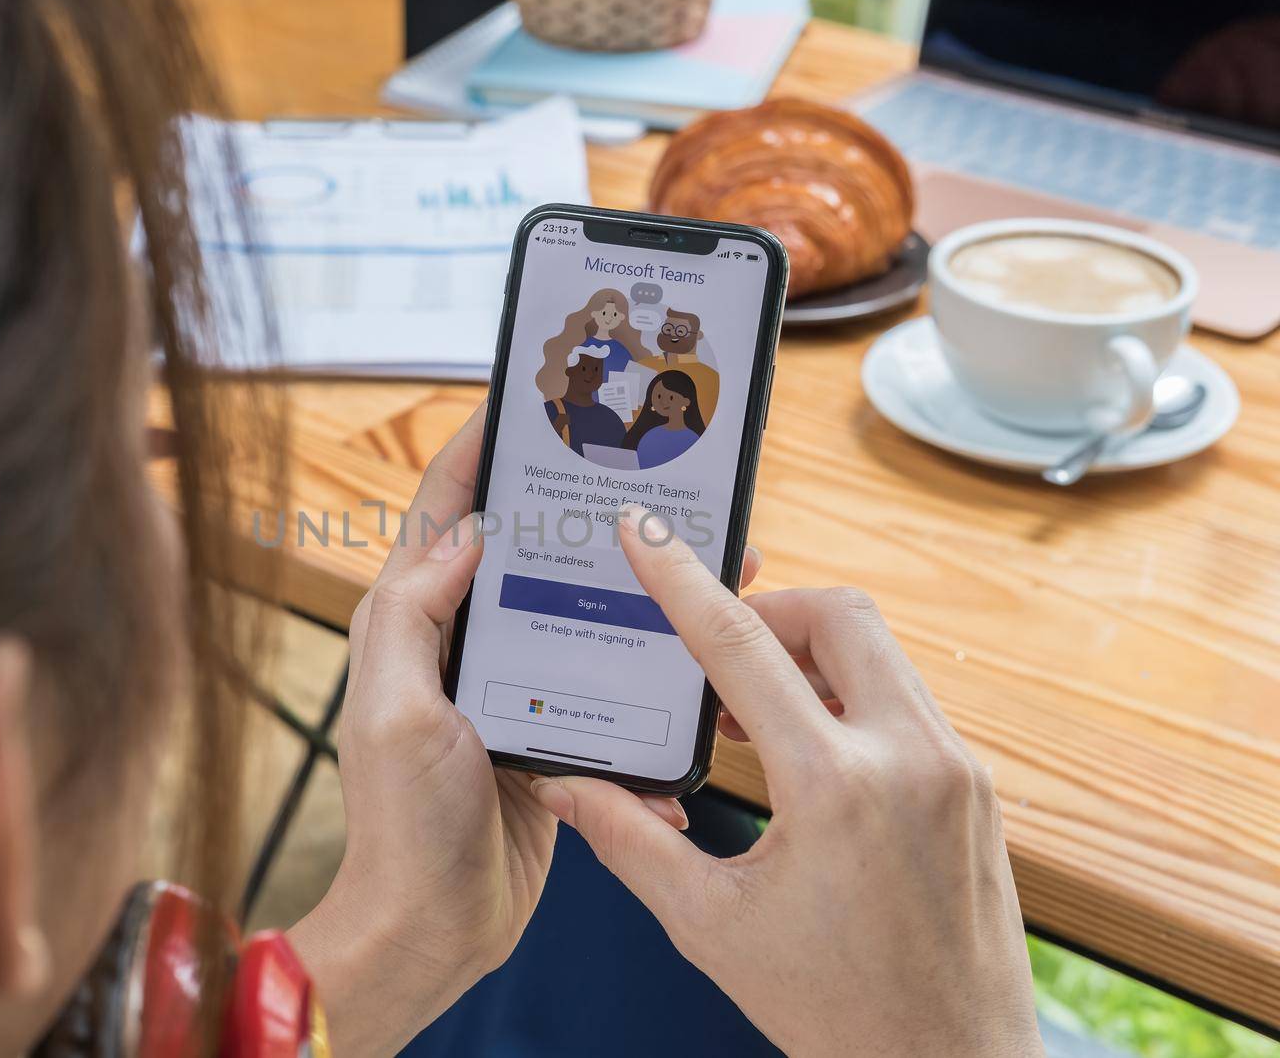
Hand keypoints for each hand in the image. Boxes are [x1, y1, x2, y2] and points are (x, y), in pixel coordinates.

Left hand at [288, 408, 710, 1055]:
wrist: (435, 928)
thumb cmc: (403, 827)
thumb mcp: (399, 713)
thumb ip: (415, 617)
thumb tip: (464, 536)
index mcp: (414, 624)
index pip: (443, 515)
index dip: (476, 453)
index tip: (523, 402)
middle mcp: (462, 644)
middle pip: (521, 550)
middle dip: (573, 508)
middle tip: (633, 469)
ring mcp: (511, 686)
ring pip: (573, 608)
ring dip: (624, 584)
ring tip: (692, 559)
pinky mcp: (552, 731)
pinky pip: (602, 680)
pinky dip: (642, 673)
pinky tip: (690, 669)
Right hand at [529, 507, 1041, 1057]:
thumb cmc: (833, 1013)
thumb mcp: (710, 926)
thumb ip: (629, 840)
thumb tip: (566, 784)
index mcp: (835, 789)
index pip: (743, 647)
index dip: (683, 581)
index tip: (649, 534)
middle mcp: (910, 760)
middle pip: (839, 614)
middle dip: (770, 611)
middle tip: (714, 655)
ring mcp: (957, 770)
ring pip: (881, 651)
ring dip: (812, 655)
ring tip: (750, 711)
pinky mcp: (978, 788)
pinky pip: (908, 700)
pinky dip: (850, 696)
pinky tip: (806, 749)